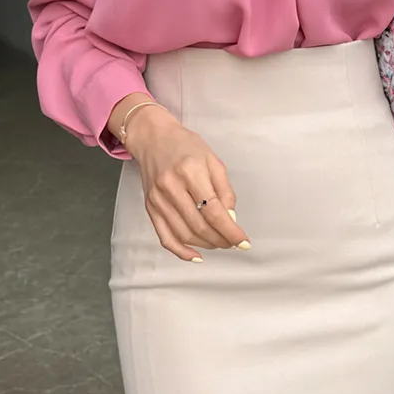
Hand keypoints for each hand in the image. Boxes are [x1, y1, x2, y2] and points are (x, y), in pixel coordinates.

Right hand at [125, 103, 250, 261]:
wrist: (153, 138)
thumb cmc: (185, 146)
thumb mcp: (213, 161)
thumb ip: (225, 190)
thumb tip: (230, 219)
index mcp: (190, 171)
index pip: (213, 210)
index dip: (230, 231)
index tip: (243, 242)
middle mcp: (171, 187)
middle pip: (199, 225)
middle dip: (220, 240)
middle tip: (233, 243)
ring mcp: (158, 199)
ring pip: (184, 234)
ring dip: (205, 245)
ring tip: (219, 243)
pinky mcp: (150, 208)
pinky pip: (165, 237)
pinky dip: (181, 251)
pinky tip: (196, 255)